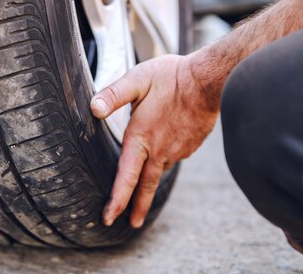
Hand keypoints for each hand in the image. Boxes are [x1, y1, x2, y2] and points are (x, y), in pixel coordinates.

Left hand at [90, 54, 218, 227]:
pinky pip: (174, 157)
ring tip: (143, 189)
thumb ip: (113, 95)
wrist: (210, 79)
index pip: (126, 177)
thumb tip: (93, 108)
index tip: (109, 218)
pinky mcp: (191, 145)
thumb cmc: (171, 77)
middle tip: (132, 224)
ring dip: (150, 181)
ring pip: (159, 169)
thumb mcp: (137, 80)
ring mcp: (178, 149)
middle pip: (145, 186)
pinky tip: (164, 150)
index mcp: (141, 137)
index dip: (117, 200)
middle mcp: (159, 149)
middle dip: (137, 207)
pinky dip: (165, 160)